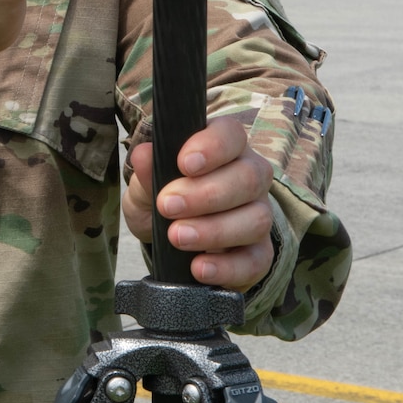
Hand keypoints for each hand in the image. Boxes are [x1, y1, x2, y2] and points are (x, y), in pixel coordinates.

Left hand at [123, 119, 273, 291]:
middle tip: (167, 205)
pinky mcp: (258, 253)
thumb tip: (143, 155)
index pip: (231, 134)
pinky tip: (199, 268)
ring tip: (177, 236)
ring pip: (256, 219)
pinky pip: (256, 261)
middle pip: (249, 178)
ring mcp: (259, 214)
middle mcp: (251, 176)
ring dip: (215, 230)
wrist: (168, 239)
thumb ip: (148, 171)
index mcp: (225, 147)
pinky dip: (228, 267)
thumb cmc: (164, 197)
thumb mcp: (146, 184)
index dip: (212, 147)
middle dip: (206, 194)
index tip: (184, 163)